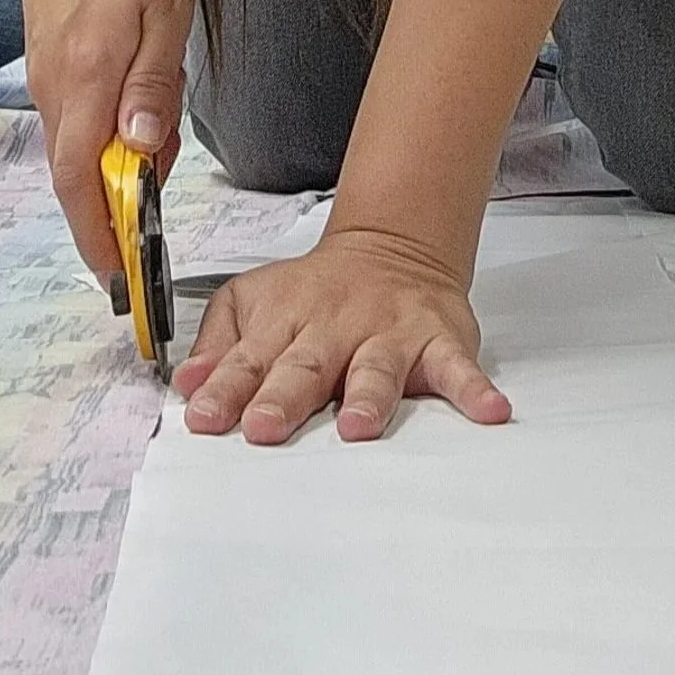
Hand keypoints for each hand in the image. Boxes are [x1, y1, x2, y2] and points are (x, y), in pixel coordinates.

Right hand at [19, 0, 196, 281]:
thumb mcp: (165, 11)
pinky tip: (138, 116)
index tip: (118, 276)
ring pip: (76, 144)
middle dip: (108, 216)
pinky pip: (75, 115)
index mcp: (82, 81)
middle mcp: (53, 85)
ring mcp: (46, 70)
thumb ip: (154, 84)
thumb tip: (142, 150)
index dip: (97, 236)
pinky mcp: (49, 54)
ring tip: (156, 156)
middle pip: (74, 174)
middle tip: (148, 233)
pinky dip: (102, 136)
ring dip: (111, 171)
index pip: (80, 183)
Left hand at [174, 225, 511, 444]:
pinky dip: (473, 390)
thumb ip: (219, 344)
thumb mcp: (252, 300)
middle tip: (265, 429)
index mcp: (284, 323)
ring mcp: (387, 335)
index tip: (204, 419)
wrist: (392, 246)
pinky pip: (457, 369)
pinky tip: (488, 412)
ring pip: (375, 369)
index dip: (224, 391)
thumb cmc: (315, 290)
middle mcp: (333, 329)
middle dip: (283, 399)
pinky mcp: (437, 341)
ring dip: (367, 397)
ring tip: (357, 427)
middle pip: (304, 367)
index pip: (247, 361)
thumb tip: (187, 385)